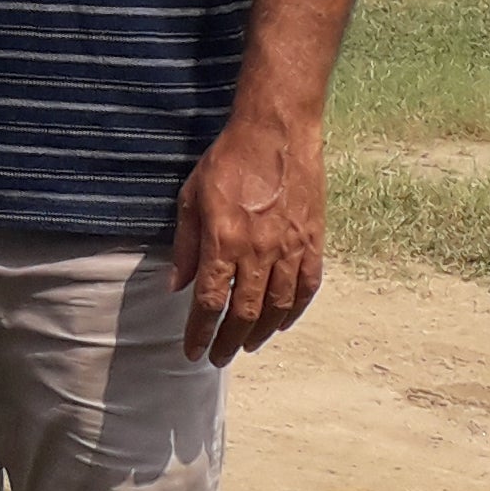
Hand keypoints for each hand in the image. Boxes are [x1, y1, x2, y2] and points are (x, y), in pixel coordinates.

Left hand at [170, 114, 325, 366]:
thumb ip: (185, 245)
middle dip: (229, 340)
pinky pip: (307, 287)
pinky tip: (282, 322)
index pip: (210, 302)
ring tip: (247, 345)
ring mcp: (290, 248)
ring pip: (278, 306)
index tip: (193, 352)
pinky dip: (295, 311)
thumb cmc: (228, 160)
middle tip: (219, 358)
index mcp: (224, 241)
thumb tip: (176, 286)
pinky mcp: (313, 241)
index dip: (200, 332)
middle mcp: (259, 252)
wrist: (276, 132)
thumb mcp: (191, 197)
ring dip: (262, 332)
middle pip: (245, 312)